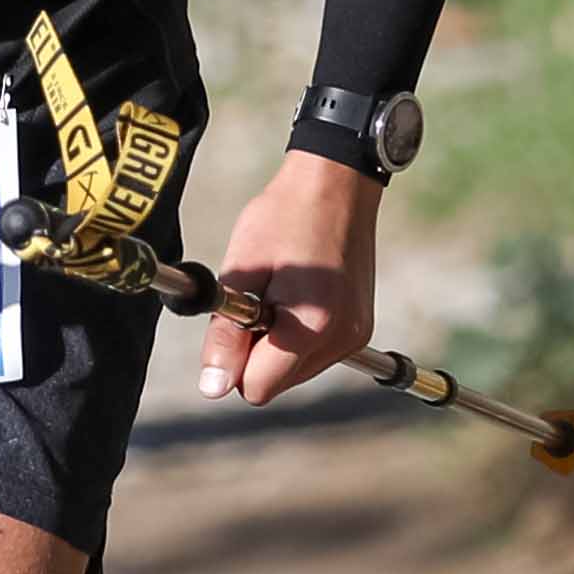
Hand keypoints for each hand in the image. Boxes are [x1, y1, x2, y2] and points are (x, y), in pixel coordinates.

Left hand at [203, 156, 379, 404]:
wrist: (336, 184)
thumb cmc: (281, 218)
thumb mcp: (240, 271)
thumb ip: (225, 335)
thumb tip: (212, 389)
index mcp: (310, 327)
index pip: (255, 388)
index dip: (235, 358)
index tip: (237, 317)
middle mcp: (341, 340)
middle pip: (276, 384)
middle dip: (257, 352)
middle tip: (261, 298)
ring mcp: (356, 336)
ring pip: (294, 373)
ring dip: (278, 344)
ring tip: (282, 291)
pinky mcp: (361, 329)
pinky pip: (315, 355)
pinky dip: (300, 336)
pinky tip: (301, 296)